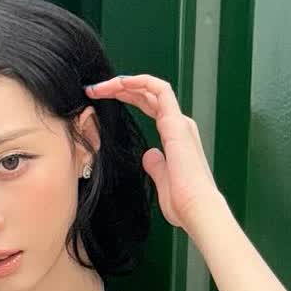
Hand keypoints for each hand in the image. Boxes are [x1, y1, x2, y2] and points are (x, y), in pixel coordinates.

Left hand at [85, 73, 221, 230]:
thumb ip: (155, 166)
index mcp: (175, 136)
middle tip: (95, 90)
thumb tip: (148, 154)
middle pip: (147, 96)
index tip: (101, 100)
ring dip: (125, 83)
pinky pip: (159, 90)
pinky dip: (140, 81)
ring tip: (101, 86)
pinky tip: (120, 83)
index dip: (126, 98)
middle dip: (120, 89)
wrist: (196, 209)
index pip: (150, 106)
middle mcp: (179, 125)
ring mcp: (179, 122)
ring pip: (152, 88)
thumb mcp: (161, 181)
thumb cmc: (182, 202)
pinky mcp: (177, 123)